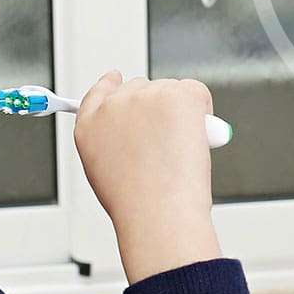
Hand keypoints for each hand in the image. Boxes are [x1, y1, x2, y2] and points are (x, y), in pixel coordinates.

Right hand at [71, 70, 219, 281]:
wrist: (158, 213)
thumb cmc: (137, 204)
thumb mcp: (106, 172)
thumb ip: (115, 142)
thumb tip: (142, 133)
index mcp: (90, 125)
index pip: (98, 92)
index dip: (111, 85)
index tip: (117, 80)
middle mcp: (113, 106)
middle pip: (139, 87)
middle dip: (156, 105)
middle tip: (168, 140)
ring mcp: (144, 97)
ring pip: (170, 90)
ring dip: (179, 112)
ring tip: (176, 153)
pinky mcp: (176, 95)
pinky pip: (196, 92)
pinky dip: (202, 111)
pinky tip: (195, 138)